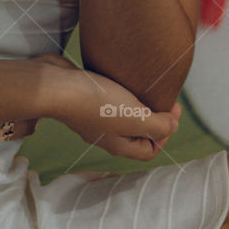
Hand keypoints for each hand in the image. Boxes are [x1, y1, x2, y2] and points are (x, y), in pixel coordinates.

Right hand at [36, 53, 180, 160]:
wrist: (56, 85)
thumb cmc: (96, 103)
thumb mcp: (135, 117)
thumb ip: (159, 126)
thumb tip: (172, 125)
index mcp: (119, 145)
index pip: (149, 150)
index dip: (166, 134)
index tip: (172, 110)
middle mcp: (106, 135)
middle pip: (137, 133)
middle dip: (153, 118)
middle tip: (162, 97)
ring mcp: (93, 117)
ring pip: (122, 115)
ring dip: (136, 104)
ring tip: (144, 87)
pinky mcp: (85, 99)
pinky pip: (108, 100)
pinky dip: (120, 92)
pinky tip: (121, 78)